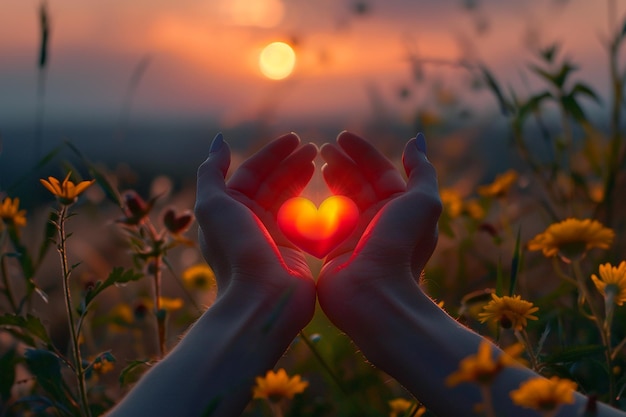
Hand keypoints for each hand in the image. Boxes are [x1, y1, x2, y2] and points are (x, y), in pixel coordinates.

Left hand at [195, 132, 316, 324]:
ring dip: (301, 176)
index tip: (295, 139)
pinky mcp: (292, 248)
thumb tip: (219, 142)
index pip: (251, 172)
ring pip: (287, 197)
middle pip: (271, 181)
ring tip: (319, 159)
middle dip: (290, 162)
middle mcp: (248, 220)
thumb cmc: (236, 250)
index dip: (272, 153)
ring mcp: (271, 235)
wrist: (261, 298)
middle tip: (313, 148)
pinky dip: (312, 201)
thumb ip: (212, 172)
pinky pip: (302, 218)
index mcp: (228, 208)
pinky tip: (326, 190)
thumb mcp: (213, 206)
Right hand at [317, 131, 440, 330]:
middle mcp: (378, 221)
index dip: (362, 152)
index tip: (342, 136)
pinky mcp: (334, 251)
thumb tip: (416, 140)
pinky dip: (314, 204)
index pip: (380, 171)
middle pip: (358, 182)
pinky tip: (302, 191)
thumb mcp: (422, 203)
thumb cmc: (400, 246)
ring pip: (340, 198)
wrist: (374, 295)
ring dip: (330, 178)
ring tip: (315, 159)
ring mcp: (355, 236)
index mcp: (399, 208)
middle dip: (342, 162)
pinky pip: (323, 222)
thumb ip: (421, 171)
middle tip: (323, 147)